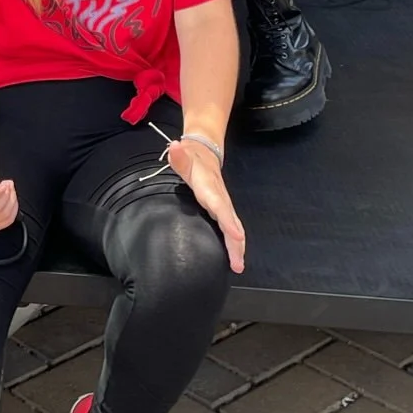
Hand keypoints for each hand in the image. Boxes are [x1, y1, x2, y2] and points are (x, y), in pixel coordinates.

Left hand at [168, 137, 244, 271]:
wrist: (204, 153)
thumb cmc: (191, 159)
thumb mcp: (183, 155)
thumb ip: (178, 155)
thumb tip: (174, 146)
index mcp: (209, 188)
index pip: (219, 205)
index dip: (227, 220)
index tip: (236, 235)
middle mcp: (219, 199)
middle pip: (231, 222)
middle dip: (236, 242)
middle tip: (238, 263)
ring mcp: (223, 205)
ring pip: (234, 228)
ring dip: (237, 247)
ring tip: (238, 266)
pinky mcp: (222, 210)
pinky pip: (231, 228)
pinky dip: (235, 243)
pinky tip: (235, 257)